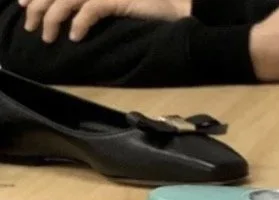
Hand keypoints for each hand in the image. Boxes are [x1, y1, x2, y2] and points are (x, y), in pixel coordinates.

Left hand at [20, 0, 187, 42]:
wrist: (175, 11)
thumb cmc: (145, 12)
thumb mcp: (111, 6)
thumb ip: (89, 7)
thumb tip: (65, 21)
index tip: (24, 7)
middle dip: (37, 8)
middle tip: (31, 27)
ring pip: (66, 0)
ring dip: (52, 19)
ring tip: (48, 38)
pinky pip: (91, 9)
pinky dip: (79, 23)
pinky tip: (75, 37)